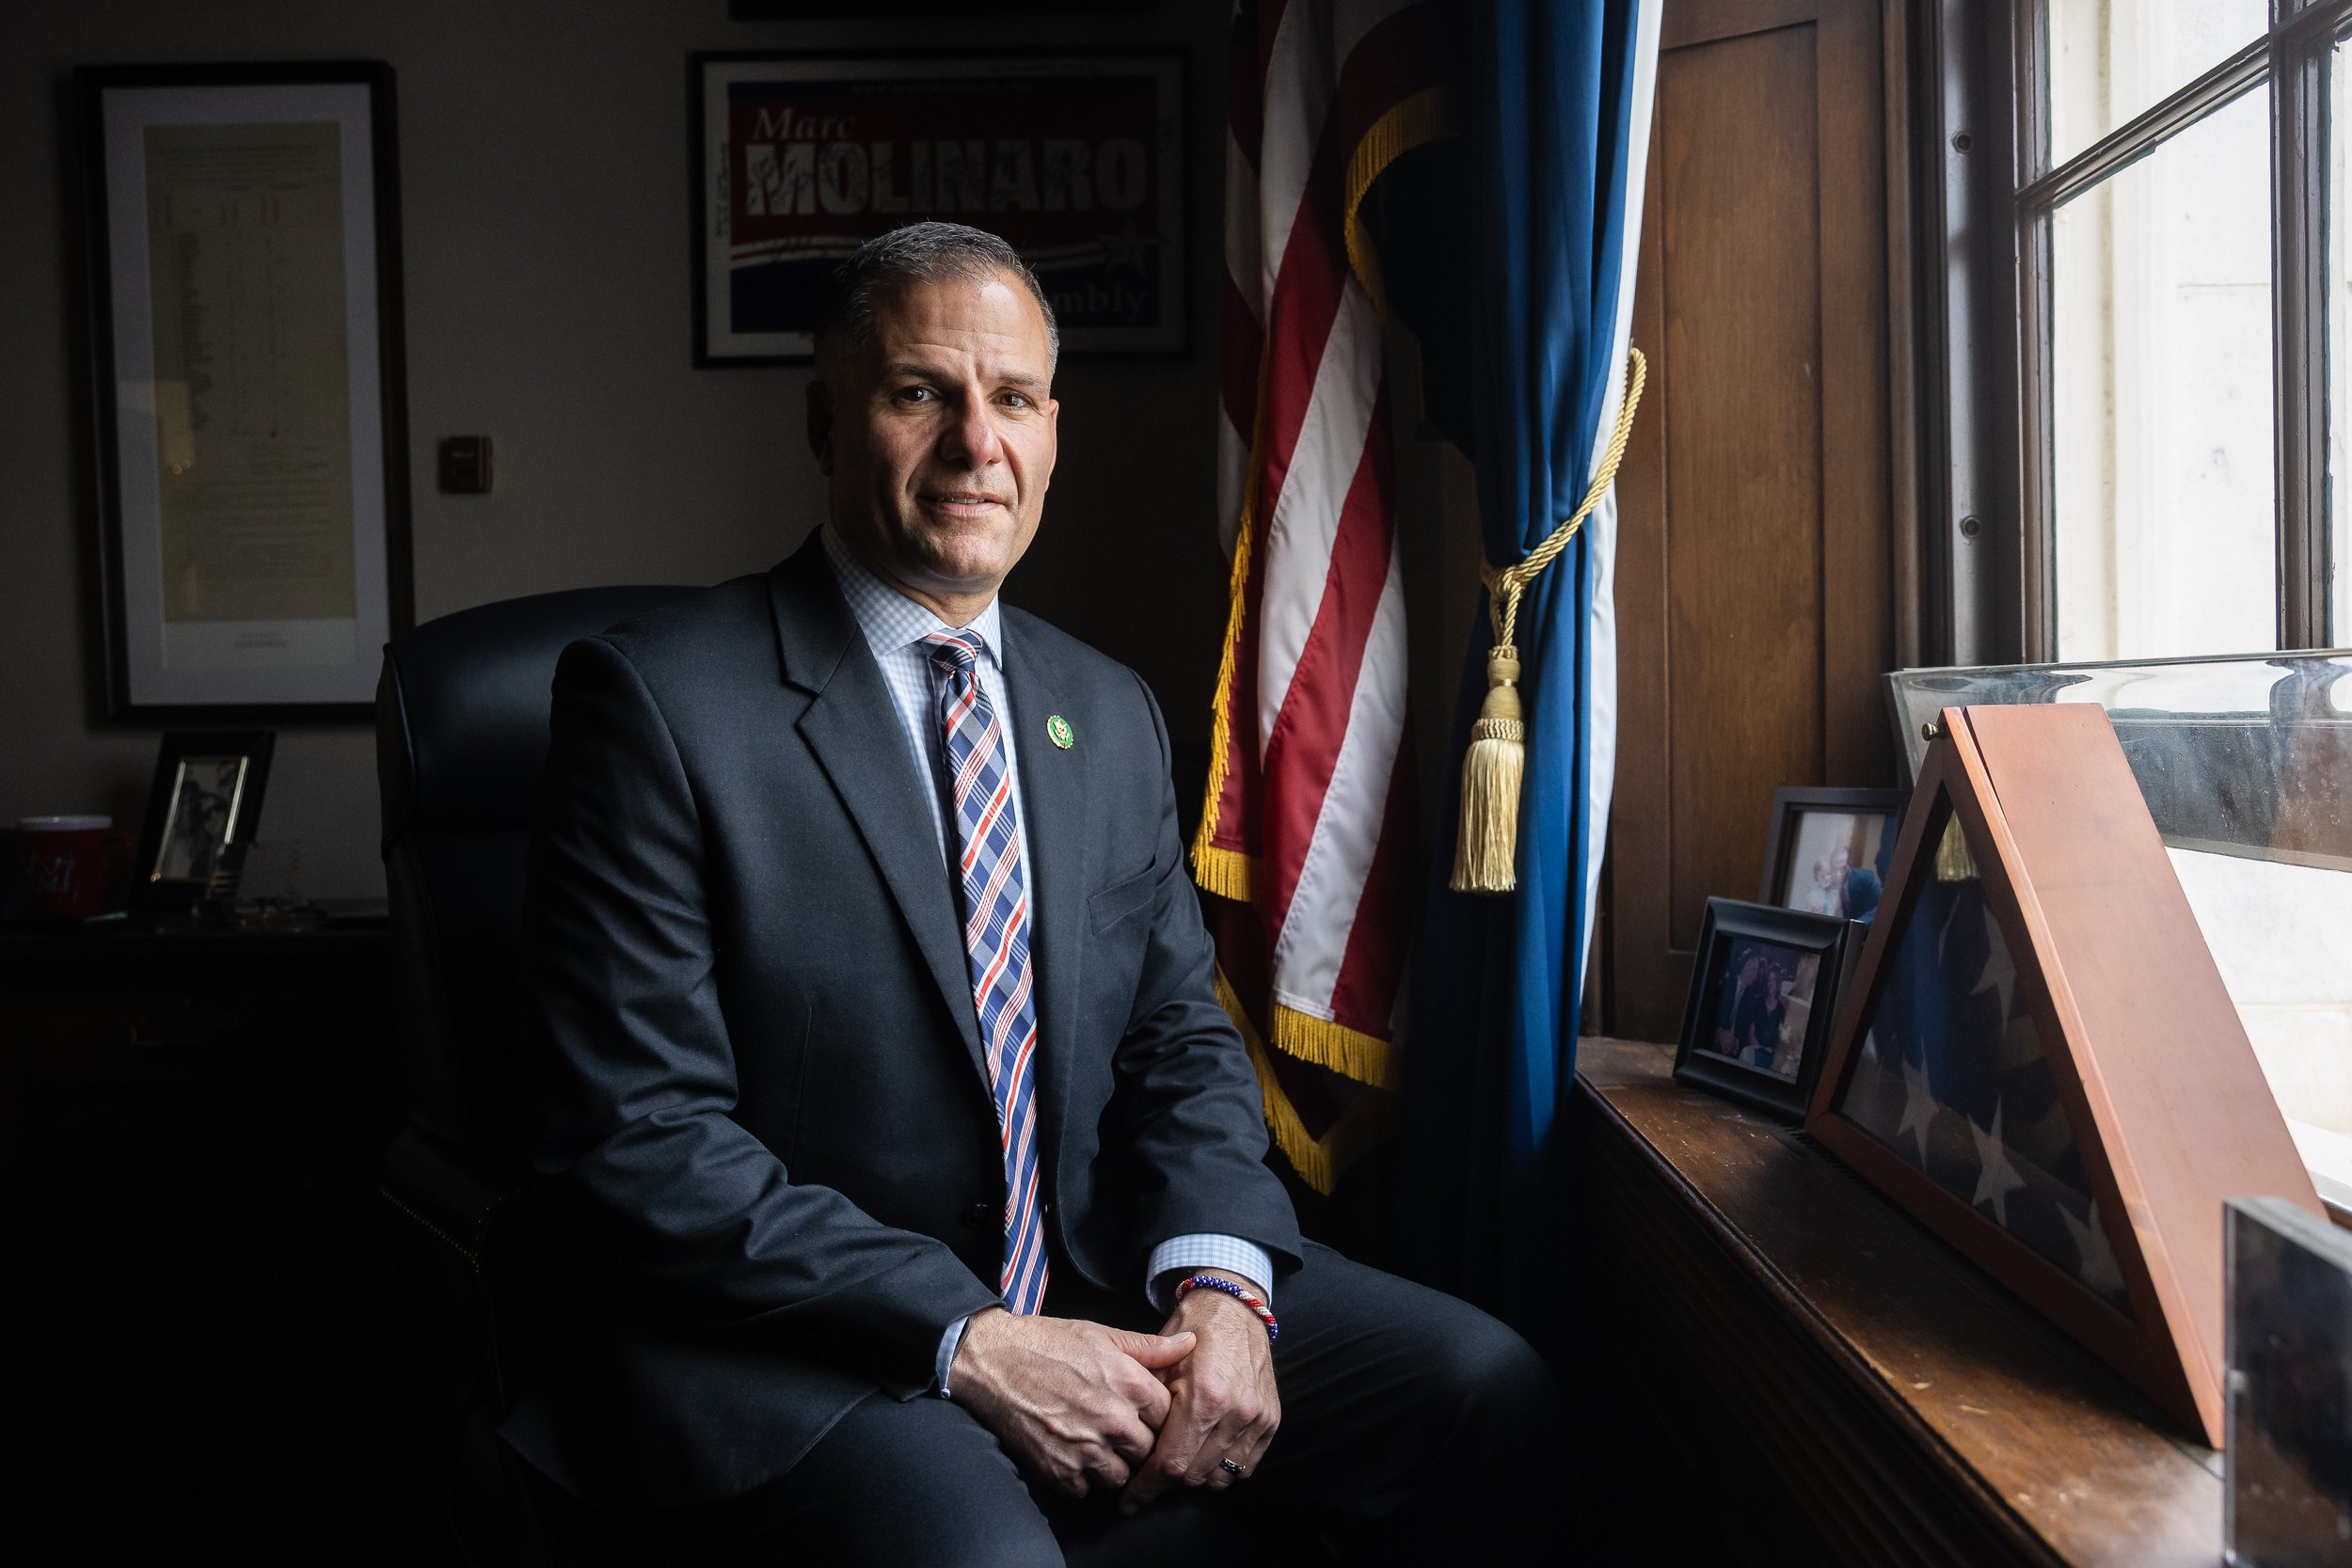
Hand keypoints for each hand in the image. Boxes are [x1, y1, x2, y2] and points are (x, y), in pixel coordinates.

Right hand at [949, 1308, 1194, 1496]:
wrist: (991, 1360)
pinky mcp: (1059, 1470)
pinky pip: (1085, 1490)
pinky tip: (1071, 1454)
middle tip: (1121, 1433)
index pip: (1169, 1418)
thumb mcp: (1101, 1335)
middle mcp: (1113, 1420)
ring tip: (1096, 1444)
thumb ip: (1149, 1347)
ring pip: (1122, 1476)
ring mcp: (1086, 1448)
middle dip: (1140, 1445)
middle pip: (1150, 1452)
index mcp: (1130, 1384)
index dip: (1157, 1417)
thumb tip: (1190, 1344)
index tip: (1145, 1414)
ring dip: (1113, 1465)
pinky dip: (1080, 1478)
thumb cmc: (1046, 1343)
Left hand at [1120, 1273, 1279, 1512]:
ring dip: (1195, 1478)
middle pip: (1194, 1475)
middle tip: (1149, 1474)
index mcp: (1204, 1397)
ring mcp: (1258, 1418)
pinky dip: (1222, 1470)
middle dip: (1167, 1481)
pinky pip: (1245, 1467)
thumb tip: (1127, 1451)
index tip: (1128, 1502)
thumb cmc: (1192, 1332)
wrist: (1235, 1309)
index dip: (1146, 1487)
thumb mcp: (1159, 1362)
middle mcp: (1235, 1412)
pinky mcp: (1271, 1421)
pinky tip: (1205, 1458)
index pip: (1171, 1463)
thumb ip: (1145, 1409)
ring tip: (1178, 1464)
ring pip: (1220, 1478)